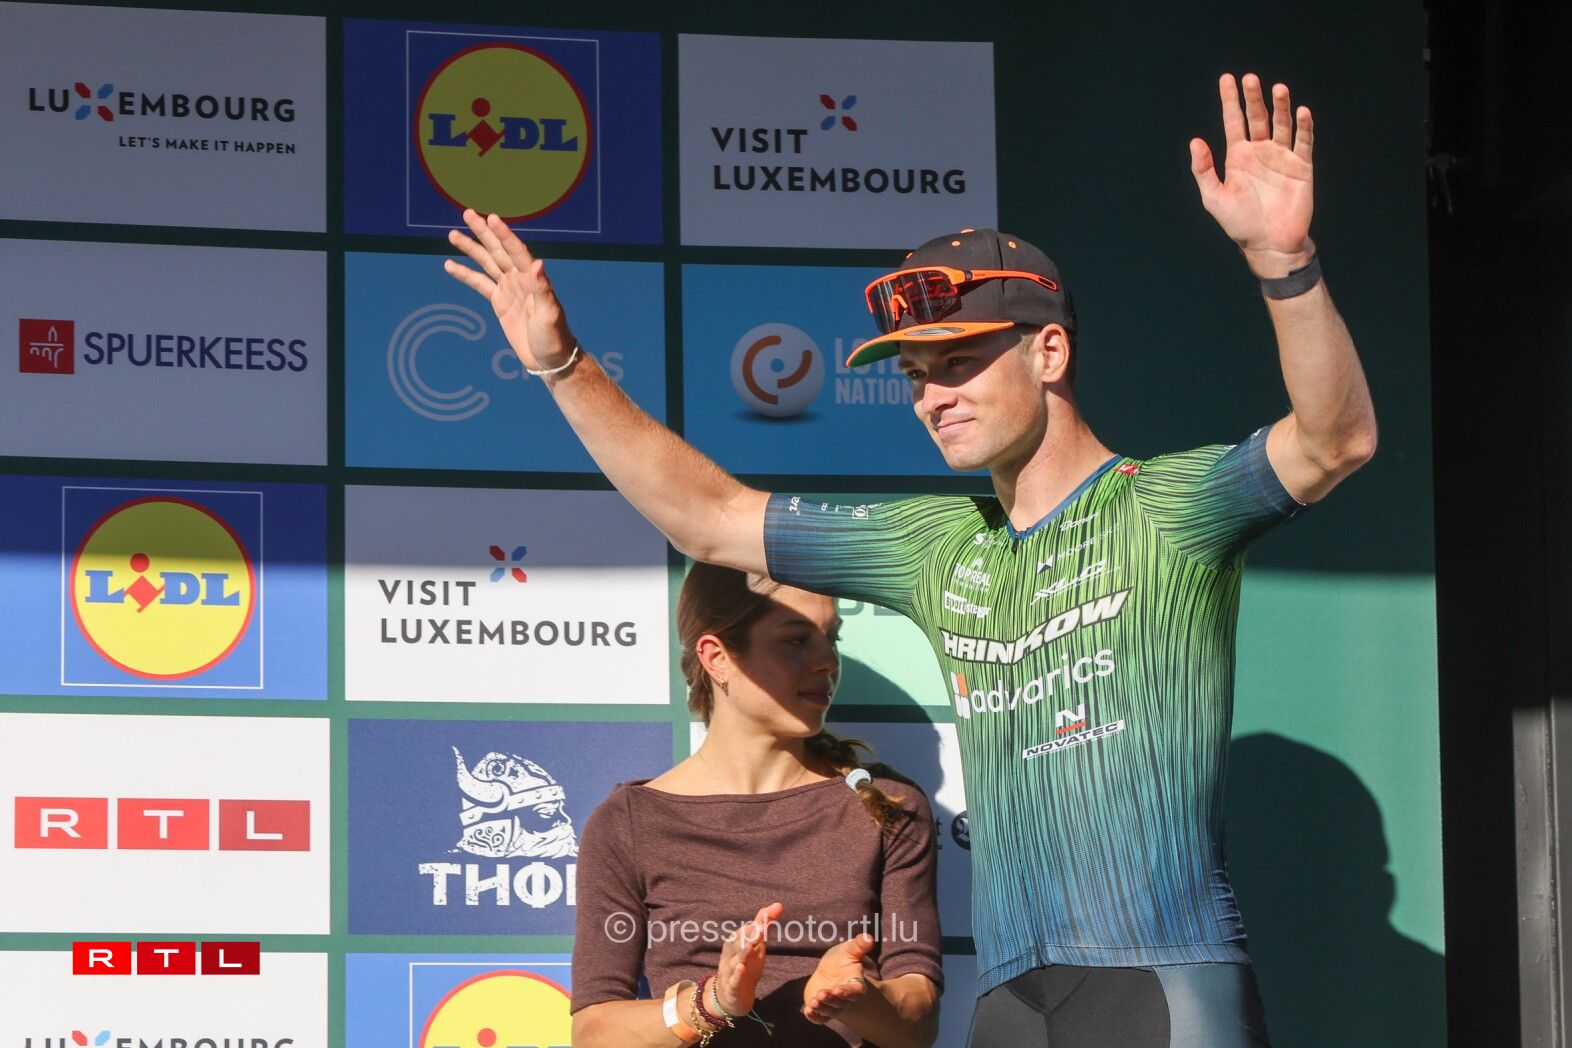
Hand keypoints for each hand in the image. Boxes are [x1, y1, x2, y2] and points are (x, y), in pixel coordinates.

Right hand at [443, 209, 577, 371]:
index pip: (516, 251)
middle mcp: (521, 279)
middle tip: (468, 213)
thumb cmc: (554, 337)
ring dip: (471, 249)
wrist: (550, 359)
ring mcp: (509, 289)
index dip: (504, 235)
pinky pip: (480, 284)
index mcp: (533, 279)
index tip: (491, 218)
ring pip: (487, 263)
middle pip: (498, 250)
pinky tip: (450, 265)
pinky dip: (466, 274)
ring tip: (453, 234)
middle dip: (483, 232)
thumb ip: (543, 290)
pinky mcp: (500, 302)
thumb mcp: (550, 315)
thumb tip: (538, 265)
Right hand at [715, 902, 782, 1017]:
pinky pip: (733, 980)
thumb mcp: (757, 945)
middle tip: (760, 928)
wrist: (732, 995)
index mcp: (736, 942)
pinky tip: (741, 968)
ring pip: (735, 961)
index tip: (767, 917)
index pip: (745, 931)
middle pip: (738, 943)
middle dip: (748, 936)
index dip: (756, 925)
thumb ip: (764, 925)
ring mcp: (730, 971)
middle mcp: (731, 954)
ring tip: (750, 945)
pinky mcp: (732, 987)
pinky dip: (736, 975)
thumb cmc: (746, 964)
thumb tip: (779, 904)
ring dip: (742, 953)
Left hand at [802, 933, 874, 1023]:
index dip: (847, 992)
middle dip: (831, 1000)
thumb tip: (868, 937)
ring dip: (822, 1008)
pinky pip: (821, 1018)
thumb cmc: (842, 959)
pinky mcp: (823, 1010)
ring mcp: (835, 1006)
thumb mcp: (849, 949)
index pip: (855, 992)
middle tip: (822, 993)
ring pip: (831, 1011)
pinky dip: (815, 1017)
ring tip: (813, 1002)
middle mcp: (847, 999)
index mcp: (856, 984)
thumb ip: (859, 945)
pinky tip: (807, 1011)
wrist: (829, 970)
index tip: (837, 989)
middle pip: (841, 1003)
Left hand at [1189, 73, 1315, 276]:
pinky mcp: (1302, 167)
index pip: (1233, 121)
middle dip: (1254, 98)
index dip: (1230, 100)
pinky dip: (1303, 127)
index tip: (1228, 79)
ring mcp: (1282, 157)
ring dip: (1280, 106)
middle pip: (1257, 117)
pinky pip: (1303, 142)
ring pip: (1281, 125)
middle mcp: (1260, 152)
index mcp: (1238, 157)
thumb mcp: (1214, 198)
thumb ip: (1204, 170)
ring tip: (1278, 89)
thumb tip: (1195, 141)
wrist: (1269, 245)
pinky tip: (1301, 111)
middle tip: (1251, 78)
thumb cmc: (1240, 224)